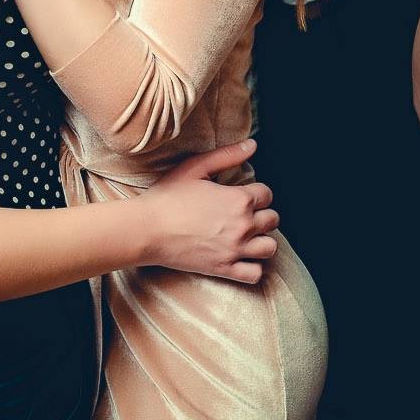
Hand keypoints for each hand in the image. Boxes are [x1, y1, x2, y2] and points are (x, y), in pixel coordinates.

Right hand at [142, 139, 278, 283]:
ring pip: (269, 247)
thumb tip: (253, 145)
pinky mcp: (224, 269)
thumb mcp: (195, 167)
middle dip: (261, 214)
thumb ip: (227, 155)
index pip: (267, 194)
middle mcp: (243, 225)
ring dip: (262, 239)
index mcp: (238, 199)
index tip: (241, 195)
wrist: (146, 229)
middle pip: (272, 220)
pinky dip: (254, 266)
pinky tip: (242, 257)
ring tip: (247, 235)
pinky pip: (255, 273)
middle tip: (243, 214)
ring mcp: (235, 249)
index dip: (255, 193)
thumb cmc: (168, 196)